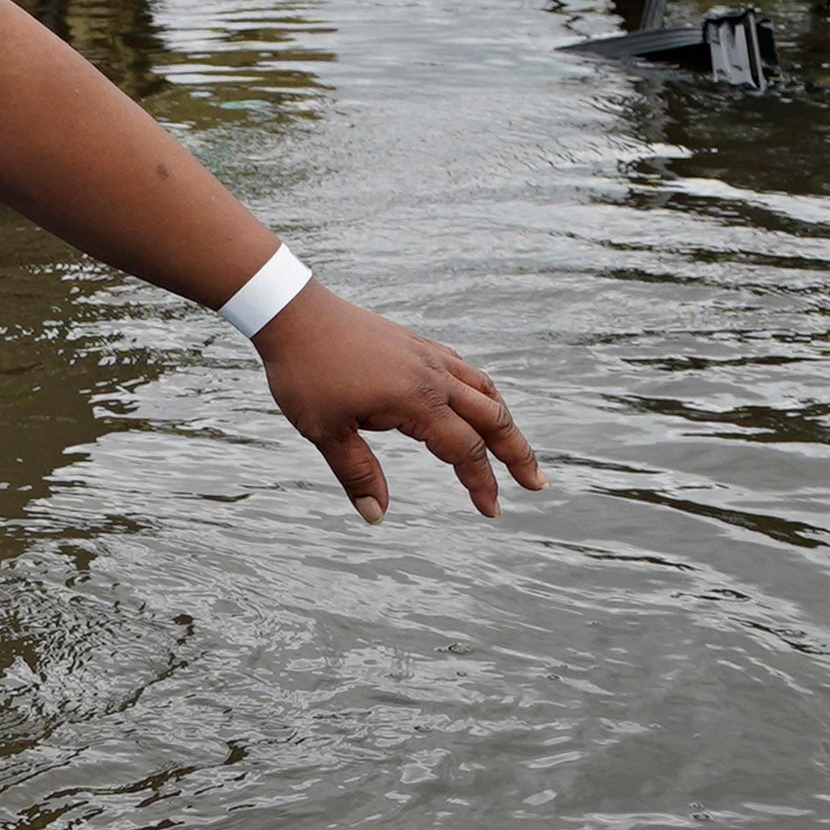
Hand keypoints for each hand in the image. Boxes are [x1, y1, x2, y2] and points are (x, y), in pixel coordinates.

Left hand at [253, 287, 543, 522]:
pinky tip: (478, 403)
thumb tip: (376, 516)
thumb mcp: (325, 432)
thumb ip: (357, 474)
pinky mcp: (417, 344)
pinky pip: (464, 370)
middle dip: (517, 453)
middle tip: (536, 483)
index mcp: (416, 401)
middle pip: (492, 418)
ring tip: (515, 447)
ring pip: (484, 389)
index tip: (491, 510)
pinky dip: (482, 392)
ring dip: (504, 421)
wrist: (293, 313)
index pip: (464, 450)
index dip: (482, 483)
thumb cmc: (305, 372)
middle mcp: (433, 376)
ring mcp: (428, 356)